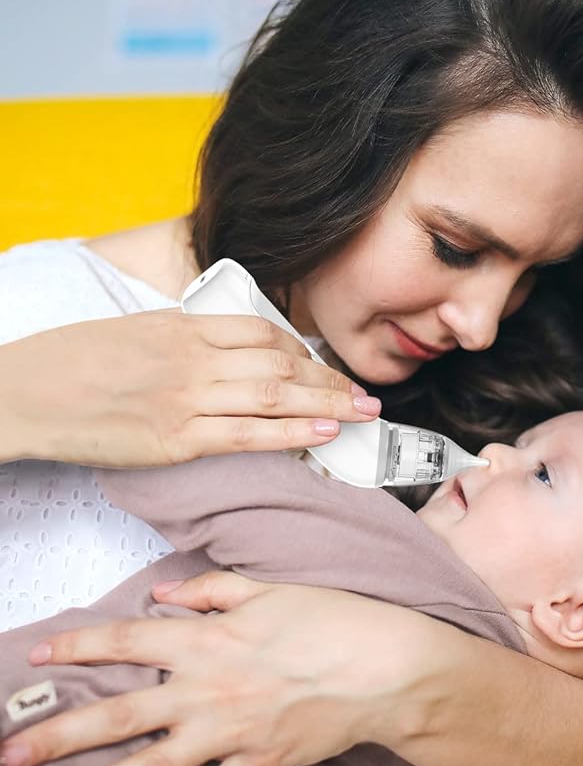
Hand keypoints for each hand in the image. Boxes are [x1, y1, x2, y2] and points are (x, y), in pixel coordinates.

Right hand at [0, 311, 379, 464]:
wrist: (25, 393)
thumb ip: (184, 342)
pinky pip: (247, 434)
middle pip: (281, 363)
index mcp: (182, 327)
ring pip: (274, 395)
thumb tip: (223, 354)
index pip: (262, 332)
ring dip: (326, 403)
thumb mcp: (134, 332)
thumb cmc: (71, 362)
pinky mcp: (176, 439)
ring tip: (362, 413)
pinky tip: (323, 432)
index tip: (322, 366)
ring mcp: (187, 398)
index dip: (302, 350)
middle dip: (329, 378)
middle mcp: (193, 358)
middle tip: (365, 394)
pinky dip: (291, 432)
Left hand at [0, 572, 425, 765]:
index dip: (80, 648)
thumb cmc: (330, 620)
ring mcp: (229, 732)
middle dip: (58, 735)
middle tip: (6, 757)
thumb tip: (160, 594)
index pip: (128, 640)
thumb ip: (209, 591)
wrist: (383, 667)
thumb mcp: (268, 590)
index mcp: (207, 639)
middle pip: (120, 715)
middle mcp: (207, 688)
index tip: (39, 659)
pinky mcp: (256, 765)